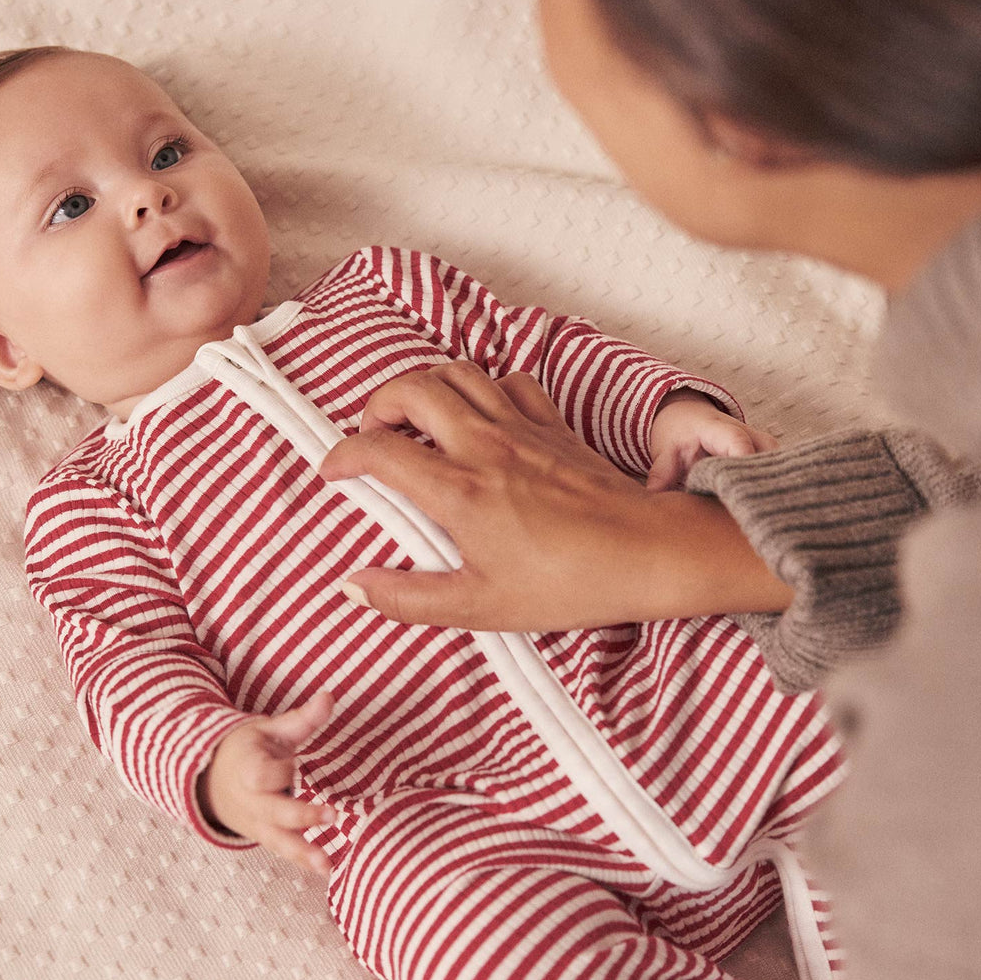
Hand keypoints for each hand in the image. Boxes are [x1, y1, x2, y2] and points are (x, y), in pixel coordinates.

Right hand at [198, 692, 336, 875]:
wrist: (213, 779)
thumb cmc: (249, 749)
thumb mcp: (269, 730)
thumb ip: (301, 718)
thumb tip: (329, 695)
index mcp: (246, 768)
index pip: (263, 774)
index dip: (281, 770)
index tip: (296, 763)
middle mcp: (249, 800)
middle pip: (273, 812)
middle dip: (300, 815)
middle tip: (332, 815)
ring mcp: (256, 823)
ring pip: (278, 840)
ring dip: (303, 853)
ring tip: (328, 864)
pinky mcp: (265, 836)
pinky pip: (283, 851)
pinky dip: (303, 862)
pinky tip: (327, 870)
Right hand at [319, 362, 790, 629]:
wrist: (646, 554)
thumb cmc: (567, 585)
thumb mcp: (478, 606)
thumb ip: (408, 597)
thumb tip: (353, 587)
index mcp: (458, 492)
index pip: (379, 451)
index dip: (343, 455)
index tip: (334, 472)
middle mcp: (484, 446)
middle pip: (411, 389)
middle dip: (377, 404)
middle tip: (373, 435)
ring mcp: (521, 428)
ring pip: (458, 373)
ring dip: (426, 385)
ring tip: (416, 417)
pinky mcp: (554, 425)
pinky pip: (510, 380)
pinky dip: (483, 385)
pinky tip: (480, 413)